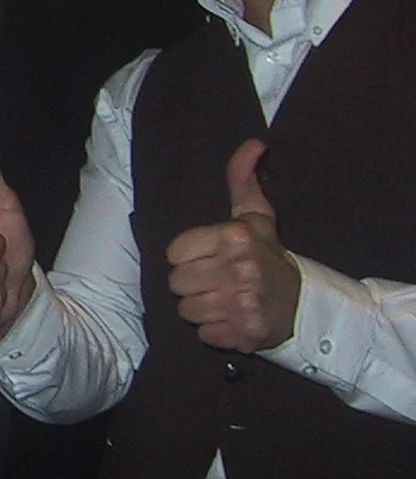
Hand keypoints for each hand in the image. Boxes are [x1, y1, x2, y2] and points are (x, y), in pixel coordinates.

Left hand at [166, 140, 298, 352]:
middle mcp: (238, 270)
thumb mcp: (255, 216)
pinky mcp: (243, 335)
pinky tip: (232, 319)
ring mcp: (241, 305)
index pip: (173, 252)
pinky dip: (214, 331)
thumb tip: (253, 143)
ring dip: (201, 308)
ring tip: (224, 300)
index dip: (187, 257)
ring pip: (185, 311)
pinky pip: (203, 334)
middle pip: (175, 283)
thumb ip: (242, 178)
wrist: (305, 304)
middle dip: (192, 284)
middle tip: (216, 281)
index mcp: (234, 237)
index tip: (209, 258)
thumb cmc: (269, 256)